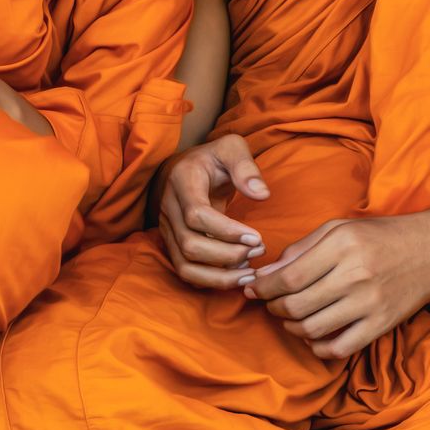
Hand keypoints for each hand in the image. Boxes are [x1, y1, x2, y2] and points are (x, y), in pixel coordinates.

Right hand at [156, 135, 269, 288]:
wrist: (187, 168)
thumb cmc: (213, 159)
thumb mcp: (231, 148)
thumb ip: (246, 168)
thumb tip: (262, 194)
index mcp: (182, 180)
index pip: (196, 214)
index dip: (226, 231)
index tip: (256, 237)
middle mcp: (169, 207)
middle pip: (190, 245)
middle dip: (227, 255)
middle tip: (258, 251)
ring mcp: (167, 229)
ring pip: (185, 265)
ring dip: (219, 276)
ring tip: (250, 272)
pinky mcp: (172, 244)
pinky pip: (186, 272)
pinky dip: (211, 281)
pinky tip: (237, 276)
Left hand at [242, 214, 429, 360]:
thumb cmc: (382, 235)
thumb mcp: (340, 228)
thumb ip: (303, 248)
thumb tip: (268, 272)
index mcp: (342, 245)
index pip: (289, 277)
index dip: (264, 288)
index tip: (253, 289)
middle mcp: (355, 275)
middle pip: (296, 305)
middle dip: (274, 308)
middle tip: (270, 304)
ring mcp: (370, 303)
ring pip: (312, 329)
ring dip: (292, 327)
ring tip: (290, 317)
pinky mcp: (381, 325)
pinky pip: (339, 348)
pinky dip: (318, 347)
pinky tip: (314, 336)